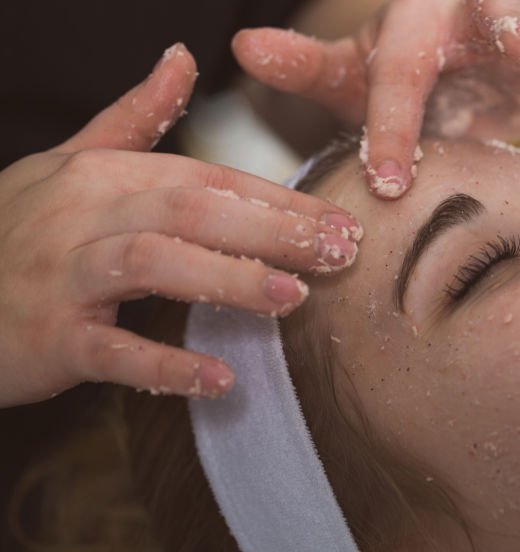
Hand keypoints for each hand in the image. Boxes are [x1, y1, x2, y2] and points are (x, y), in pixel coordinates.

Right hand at [0, 44, 361, 407]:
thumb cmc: (18, 231)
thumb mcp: (71, 164)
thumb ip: (134, 118)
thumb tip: (182, 56)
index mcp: (104, 174)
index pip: (209, 179)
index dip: (279, 201)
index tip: (341, 223)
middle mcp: (85, 214)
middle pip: (191, 209)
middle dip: (271, 229)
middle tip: (339, 254)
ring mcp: (62, 275)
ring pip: (153, 264)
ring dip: (227, 280)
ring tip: (293, 300)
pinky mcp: (48, 337)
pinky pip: (111, 350)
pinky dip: (166, 366)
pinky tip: (221, 380)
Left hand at [234, 0, 519, 198]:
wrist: (462, 45)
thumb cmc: (405, 63)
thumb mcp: (355, 70)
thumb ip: (311, 66)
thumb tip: (240, 45)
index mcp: (414, 31)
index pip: (395, 72)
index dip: (389, 122)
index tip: (388, 183)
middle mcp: (476, 17)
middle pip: (498, 18)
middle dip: (512, 23)